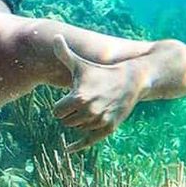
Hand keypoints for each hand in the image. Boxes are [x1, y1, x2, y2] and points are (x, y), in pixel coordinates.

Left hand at [51, 35, 146, 151]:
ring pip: (77, 129)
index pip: (57, 111)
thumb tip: (55, 37)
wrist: (131, 80)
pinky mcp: (109, 128)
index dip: (61, 106)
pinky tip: (67, 149)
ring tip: (91, 108)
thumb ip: (65, 53)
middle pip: (66, 122)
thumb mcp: (82, 64)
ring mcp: (99, 121)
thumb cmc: (101, 72)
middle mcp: (89, 112)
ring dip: (80, 122)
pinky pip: (88, 142)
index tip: (68, 99)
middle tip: (81, 103)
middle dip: (70, 114)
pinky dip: (78, 146)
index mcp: (78, 98)